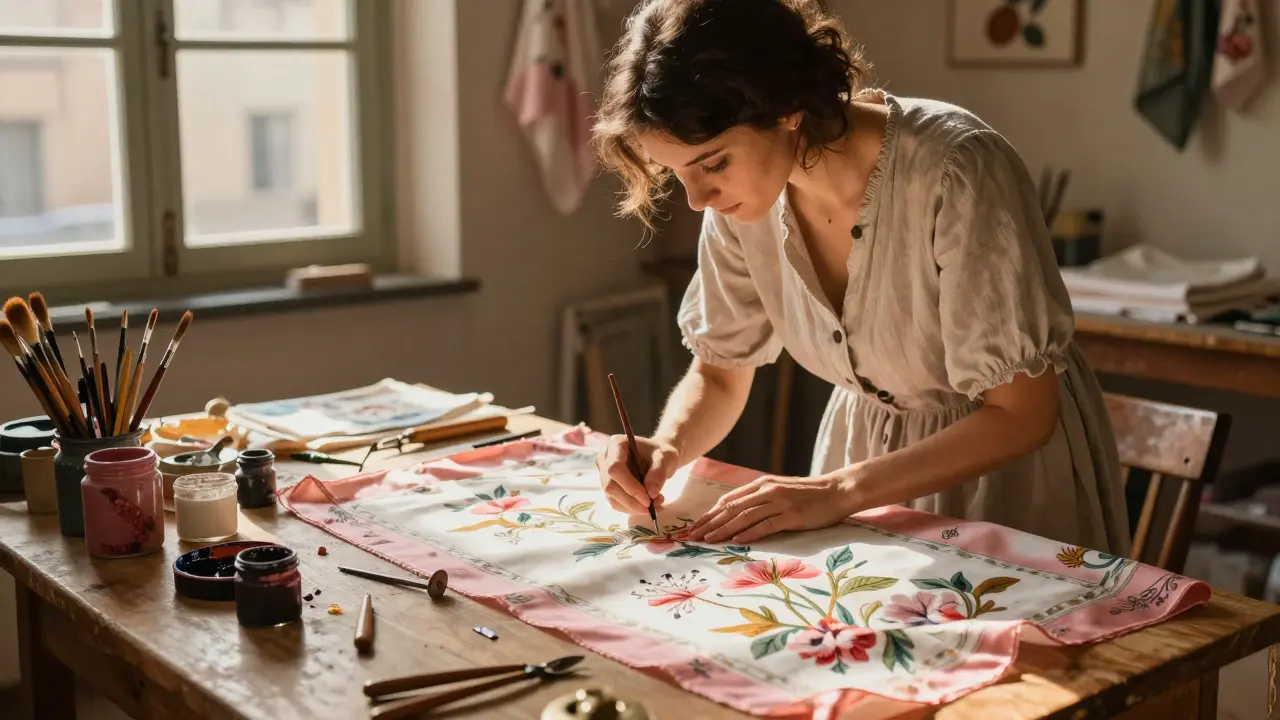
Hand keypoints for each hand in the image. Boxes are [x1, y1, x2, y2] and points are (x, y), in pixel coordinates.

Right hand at [595, 435, 680, 515]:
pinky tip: (648, 506)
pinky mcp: (608, 486)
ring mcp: (603, 473)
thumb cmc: (661, 453)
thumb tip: (651, 494)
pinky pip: (615, 503)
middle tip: (653, 507)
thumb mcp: (667, 458)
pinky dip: (632, 508)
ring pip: (612, 498)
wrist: (657, 457)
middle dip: (632, 501)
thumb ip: (659, 473)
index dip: (630, 487)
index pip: (615, 469)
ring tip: (655, 504)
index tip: (648, 499)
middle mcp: (604, 458)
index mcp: (616, 444)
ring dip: (633, 507)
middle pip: (610, 486)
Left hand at [688, 474, 857, 543]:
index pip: (728, 501)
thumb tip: (737, 514)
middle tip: (692, 536)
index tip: (694, 526)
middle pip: (731, 509)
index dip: (710, 514)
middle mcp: (767, 491)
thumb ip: (759, 499)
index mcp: (761, 485)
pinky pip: (766, 524)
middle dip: (710, 523)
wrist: (836, 490)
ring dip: (723, 529)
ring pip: (744, 516)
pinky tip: (736, 540)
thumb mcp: (779, 491)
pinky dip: (750, 532)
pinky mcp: (792, 515)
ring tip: (707, 540)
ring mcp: (779, 502)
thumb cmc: (808, 494)